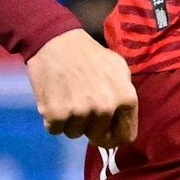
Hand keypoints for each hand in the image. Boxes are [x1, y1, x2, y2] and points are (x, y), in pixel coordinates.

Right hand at [26, 29, 137, 147]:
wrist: (55, 41)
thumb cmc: (89, 54)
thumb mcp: (119, 69)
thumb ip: (124, 95)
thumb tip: (122, 122)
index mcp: (126, 98)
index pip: (125, 136)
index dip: (114, 137)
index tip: (104, 132)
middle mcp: (105, 108)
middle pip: (98, 138)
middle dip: (90, 127)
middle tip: (82, 107)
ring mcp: (80, 112)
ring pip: (75, 134)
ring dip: (70, 122)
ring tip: (68, 98)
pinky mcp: (56, 114)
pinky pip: (55, 130)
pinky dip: (53, 119)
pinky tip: (54, 99)